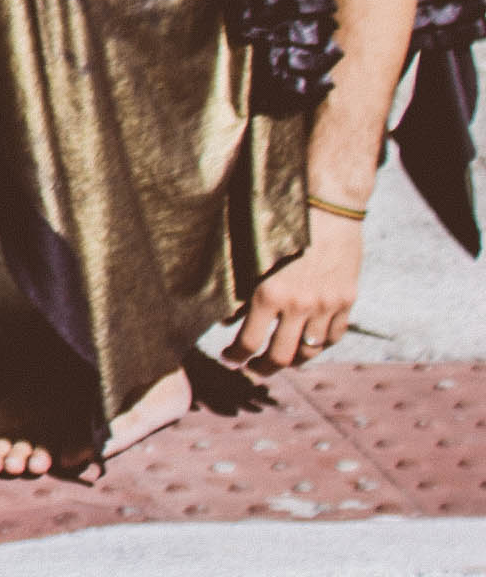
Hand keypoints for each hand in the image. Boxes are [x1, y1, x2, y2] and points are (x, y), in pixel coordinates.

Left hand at [230, 211, 365, 370]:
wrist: (327, 208)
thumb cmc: (282, 227)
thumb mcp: (254, 258)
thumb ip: (242, 291)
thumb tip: (229, 321)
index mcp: (269, 294)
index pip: (250, 342)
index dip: (237, 356)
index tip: (230, 359)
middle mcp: (299, 305)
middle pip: (281, 356)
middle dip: (263, 367)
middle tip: (253, 369)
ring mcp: (327, 305)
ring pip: (310, 351)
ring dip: (293, 360)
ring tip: (281, 360)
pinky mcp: (347, 300)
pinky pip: (334, 336)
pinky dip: (320, 345)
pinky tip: (309, 344)